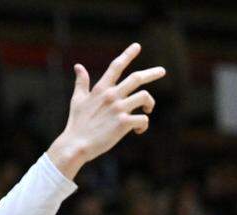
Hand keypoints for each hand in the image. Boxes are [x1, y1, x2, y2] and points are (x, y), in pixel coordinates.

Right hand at [47, 42, 165, 178]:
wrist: (75, 145)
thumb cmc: (76, 124)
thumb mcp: (77, 100)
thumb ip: (81, 82)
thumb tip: (78, 66)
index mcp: (101, 90)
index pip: (116, 67)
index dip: (127, 55)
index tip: (137, 46)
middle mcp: (111, 96)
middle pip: (136, 78)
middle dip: (152, 73)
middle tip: (162, 71)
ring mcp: (118, 109)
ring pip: (144, 96)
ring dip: (149, 103)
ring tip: (148, 109)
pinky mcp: (123, 123)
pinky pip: (143, 119)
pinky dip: (143, 125)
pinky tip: (139, 130)